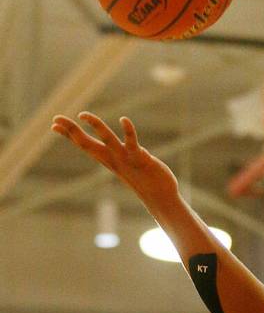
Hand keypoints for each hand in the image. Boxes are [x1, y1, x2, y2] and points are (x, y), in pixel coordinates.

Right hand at [51, 113, 179, 204]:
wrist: (160, 197)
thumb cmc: (145, 180)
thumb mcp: (128, 165)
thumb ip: (123, 157)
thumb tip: (120, 148)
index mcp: (108, 159)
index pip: (84, 145)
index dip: (69, 135)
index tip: (54, 125)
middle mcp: (112, 159)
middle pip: (87, 143)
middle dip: (71, 130)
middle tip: (55, 118)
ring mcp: (125, 159)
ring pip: (107, 140)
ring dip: (96, 126)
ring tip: (83, 114)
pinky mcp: (140, 159)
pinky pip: (132, 143)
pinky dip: (128, 131)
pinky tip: (123, 119)